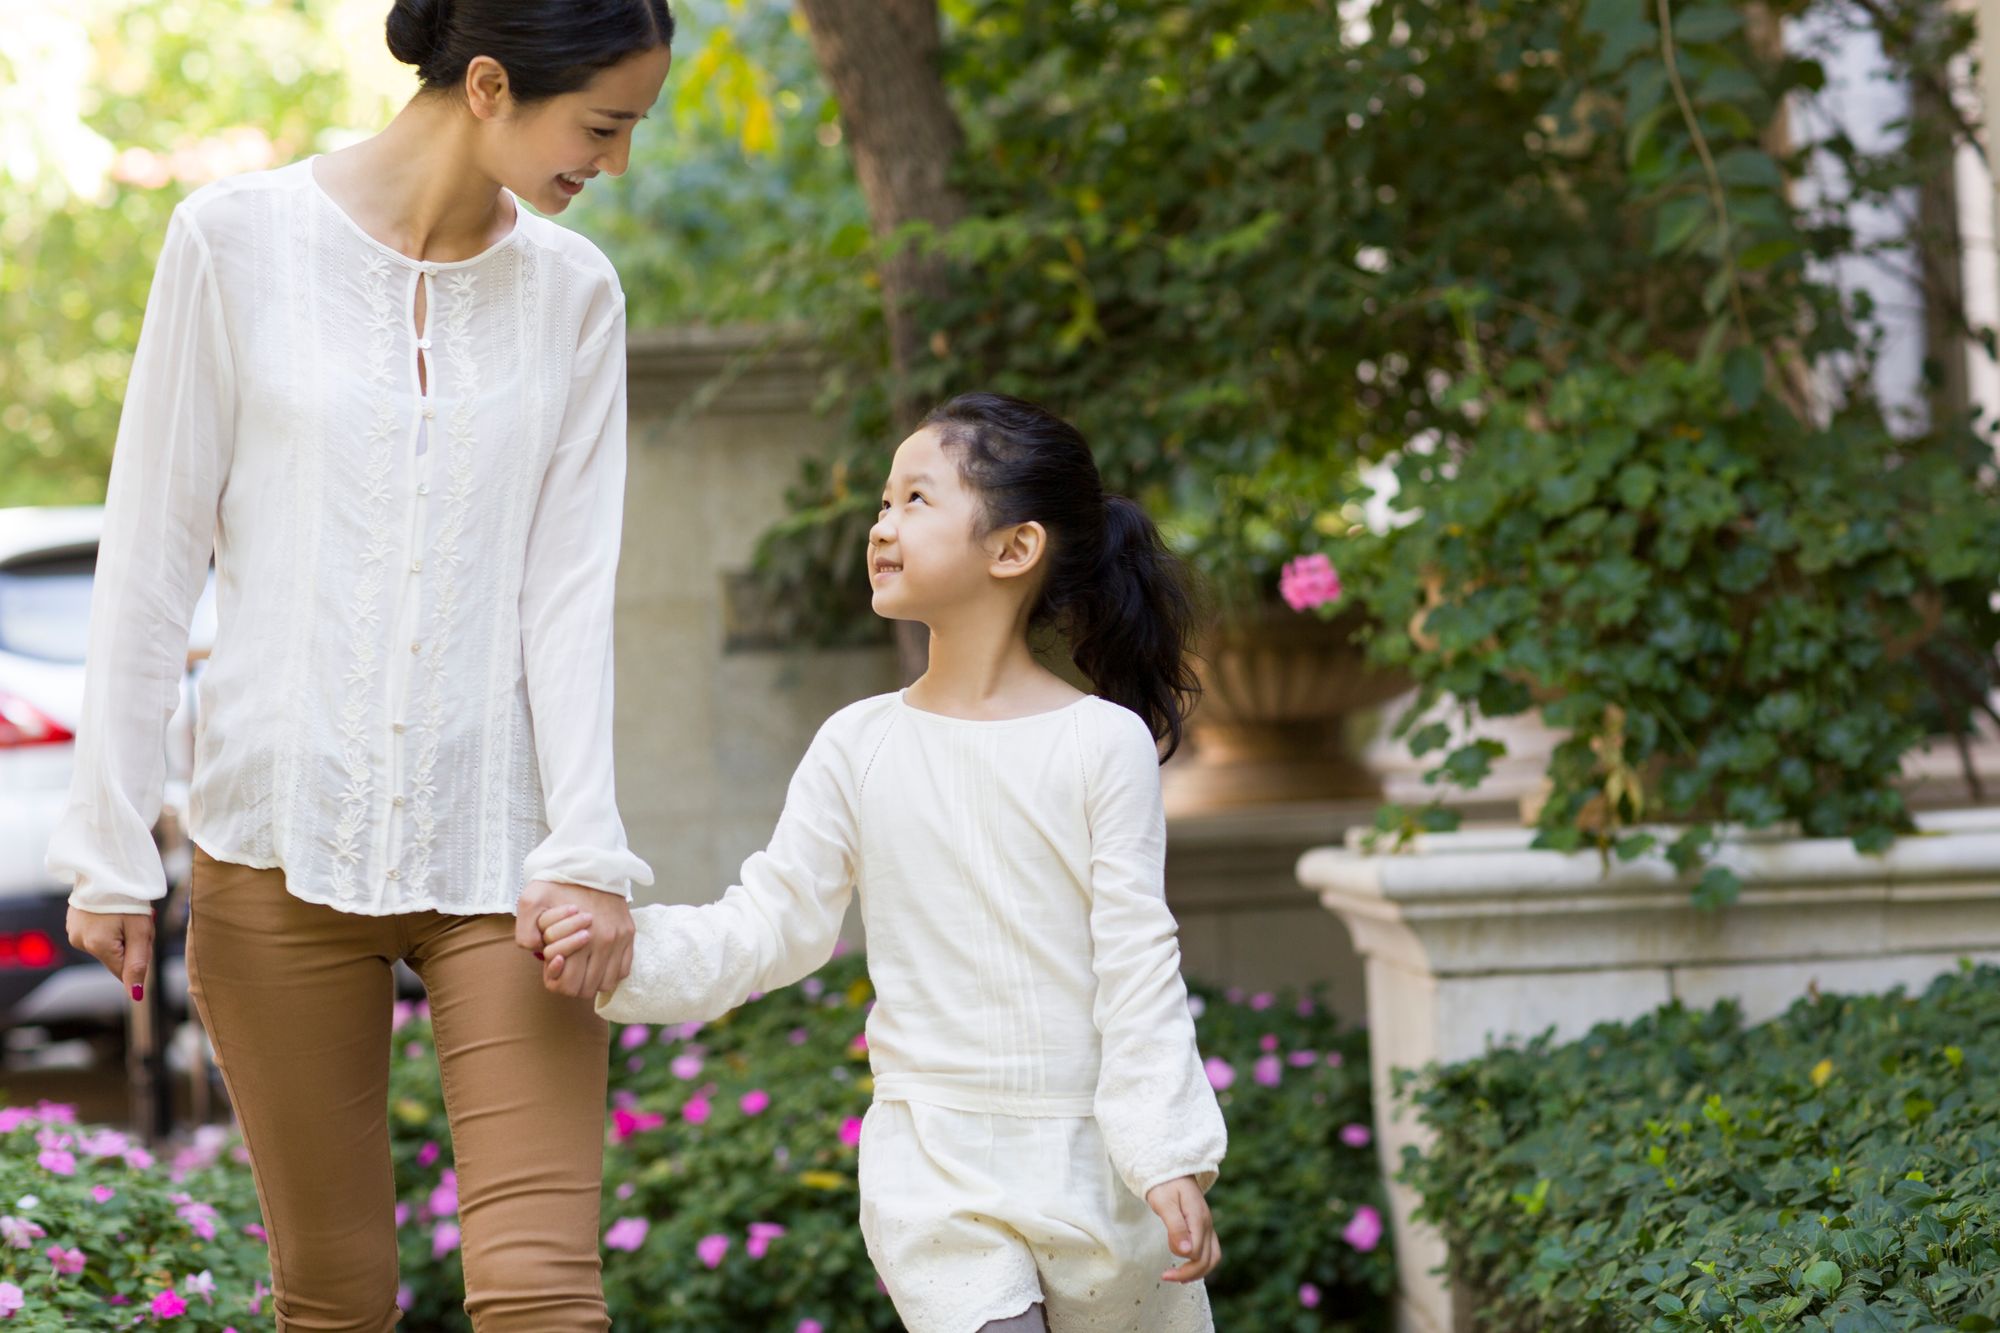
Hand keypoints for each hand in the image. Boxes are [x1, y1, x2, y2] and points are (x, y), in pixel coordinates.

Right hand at [66, 905, 154, 1001]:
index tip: (143, 938)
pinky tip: (113, 911)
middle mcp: (80, 942)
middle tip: (137, 922)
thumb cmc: (129, 899)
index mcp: (97, 946)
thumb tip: (135, 995)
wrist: (109, 868)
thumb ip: (138, 964)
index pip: (123, 971)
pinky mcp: (73, 923)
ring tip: (124, 913)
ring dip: (120, 935)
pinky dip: (109, 927)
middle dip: (130, 945)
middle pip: (115, 957)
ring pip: (107, 945)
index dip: (138, 958)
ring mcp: (74, 932)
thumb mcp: (140, 931)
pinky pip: (97, 934)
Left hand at [513, 880, 632, 1000]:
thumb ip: (526, 932)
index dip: (554, 980)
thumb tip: (539, 953)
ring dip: (591, 979)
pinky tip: (597, 960)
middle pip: (586, 989)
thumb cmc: (558, 884)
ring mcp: (620, 939)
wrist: (589, 862)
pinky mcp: (629, 934)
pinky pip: (623, 971)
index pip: (567, 985)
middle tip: (565, 964)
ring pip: (606, 984)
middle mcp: (605, 942)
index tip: (553, 962)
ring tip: (581, 964)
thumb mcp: (530, 902)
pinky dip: (609, 972)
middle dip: (571, 982)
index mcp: (581, 938)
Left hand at [1145, 1176, 1219, 1282]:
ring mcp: (1208, 1225)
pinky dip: (1200, 1262)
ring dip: (1198, 1271)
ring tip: (1179, 1278)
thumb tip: (1185, 1253)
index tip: (1163, 1269)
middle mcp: (1207, 1223)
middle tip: (1167, 1278)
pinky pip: (1210, 1249)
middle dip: (1189, 1273)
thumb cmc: (1164, 1184)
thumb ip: (1175, 1227)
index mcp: (1198, 1218)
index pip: (1196, 1252)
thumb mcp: (1164, 1204)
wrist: (1171, 1167)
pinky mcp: (1204, 1226)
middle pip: (1207, 1259)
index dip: (1181, 1264)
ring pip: (1212, 1256)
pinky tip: (1187, 1266)